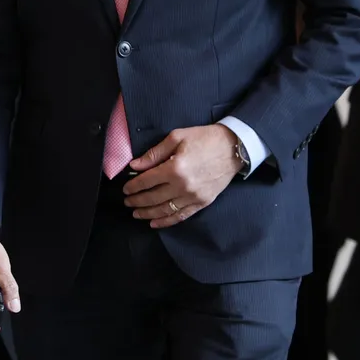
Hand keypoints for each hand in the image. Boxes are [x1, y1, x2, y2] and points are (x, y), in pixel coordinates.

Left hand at [123, 124, 242, 228]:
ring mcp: (193, 196)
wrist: (234, 147)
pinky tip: (155, 223)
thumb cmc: (205, 138)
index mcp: (175, 168)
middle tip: (127, 202)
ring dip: (147, 213)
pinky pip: (181, 216)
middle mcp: (182, 185)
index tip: (126, 188)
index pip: (146, 181)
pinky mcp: (203, 202)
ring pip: (164, 210)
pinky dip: (166, 221)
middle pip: (153, 198)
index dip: (133, 186)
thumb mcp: (177, 137)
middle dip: (137, 201)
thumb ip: (155, 153)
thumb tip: (135, 166)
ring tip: (136, 213)